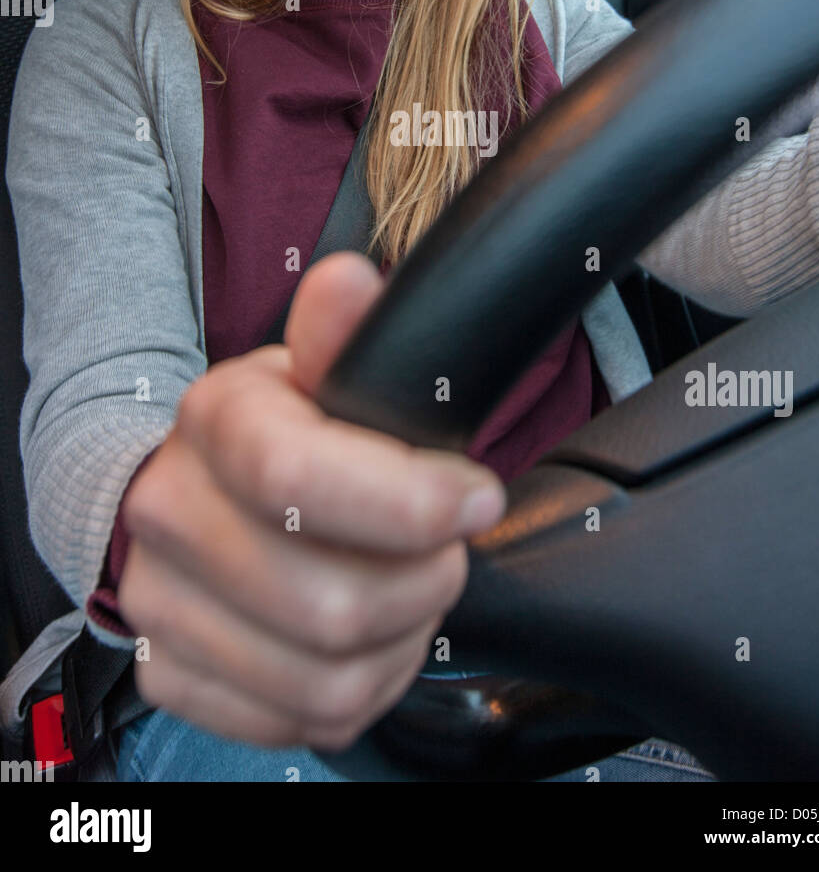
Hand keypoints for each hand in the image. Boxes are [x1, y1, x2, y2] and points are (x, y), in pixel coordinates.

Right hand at [118, 250, 506, 749]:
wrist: (191, 492)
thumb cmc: (281, 432)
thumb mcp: (318, 373)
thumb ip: (341, 337)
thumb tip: (351, 281)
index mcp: (212, 422)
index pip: (298, 480)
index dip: (409, 502)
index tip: (475, 496)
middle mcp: (168, 515)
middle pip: (330, 603)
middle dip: (423, 581)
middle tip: (442, 549)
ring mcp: (161, 605)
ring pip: (325, 677)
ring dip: (400, 640)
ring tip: (409, 591)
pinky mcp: (171, 675)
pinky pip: (301, 719)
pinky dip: (361, 689)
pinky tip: (367, 639)